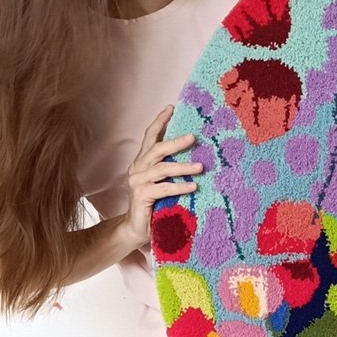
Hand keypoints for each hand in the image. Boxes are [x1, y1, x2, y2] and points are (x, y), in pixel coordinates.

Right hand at [120, 105, 204, 250]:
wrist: (136, 229)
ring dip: (183, 167)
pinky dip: (179, 186)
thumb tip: (196, 156)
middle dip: (176, 142)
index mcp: (142, 161)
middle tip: (194, 137)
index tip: (171, 107)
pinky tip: (193, 186)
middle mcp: (137, 168)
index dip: (160, 121)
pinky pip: (163, 188)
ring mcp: (137, 181)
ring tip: (200, 167)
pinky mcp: (141, 195)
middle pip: (157, 149)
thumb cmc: (153, 204)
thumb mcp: (162, 183)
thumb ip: (171, 169)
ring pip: (162, 169)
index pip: (150, 136)